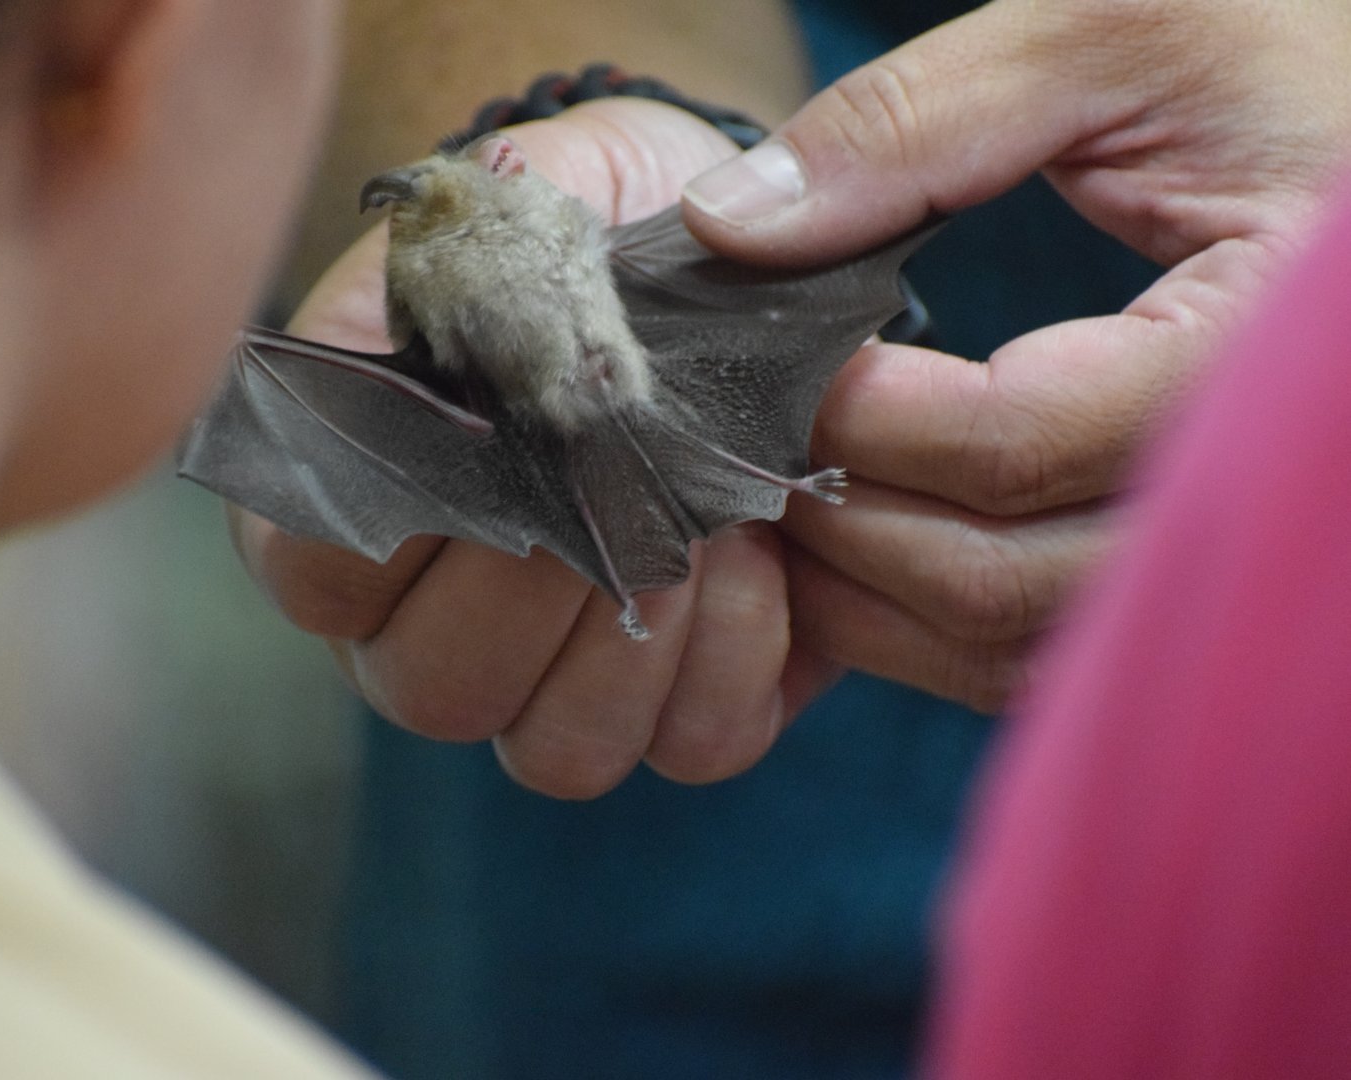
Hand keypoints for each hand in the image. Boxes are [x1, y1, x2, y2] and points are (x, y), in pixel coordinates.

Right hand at [234, 100, 826, 797]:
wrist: (712, 266)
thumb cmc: (587, 238)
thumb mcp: (511, 212)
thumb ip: (449, 277)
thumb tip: (454, 370)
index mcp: (353, 510)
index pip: (314, 572)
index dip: (405, 514)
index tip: (494, 428)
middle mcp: (425, 627)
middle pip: (431, 689)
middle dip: (539, 579)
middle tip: (611, 470)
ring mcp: (549, 683)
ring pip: (557, 753)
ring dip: (635, 639)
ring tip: (694, 522)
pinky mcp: (678, 704)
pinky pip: (693, 746)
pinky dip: (737, 657)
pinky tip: (759, 559)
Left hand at [682, 0, 1350, 710]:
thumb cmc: (1297, 45)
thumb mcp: (1123, 27)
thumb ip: (920, 121)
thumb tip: (727, 224)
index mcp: (1262, 345)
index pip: (1012, 446)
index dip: (863, 417)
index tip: (790, 363)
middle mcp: (1262, 486)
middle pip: (996, 582)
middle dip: (840, 519)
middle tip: (756, 440)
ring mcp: (1235, 548)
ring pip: (1010, 648)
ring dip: (868, 595)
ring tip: (794, 491)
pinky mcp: (1198, 565)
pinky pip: (1041, 650)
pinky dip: (929, 620)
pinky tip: (870, 535)